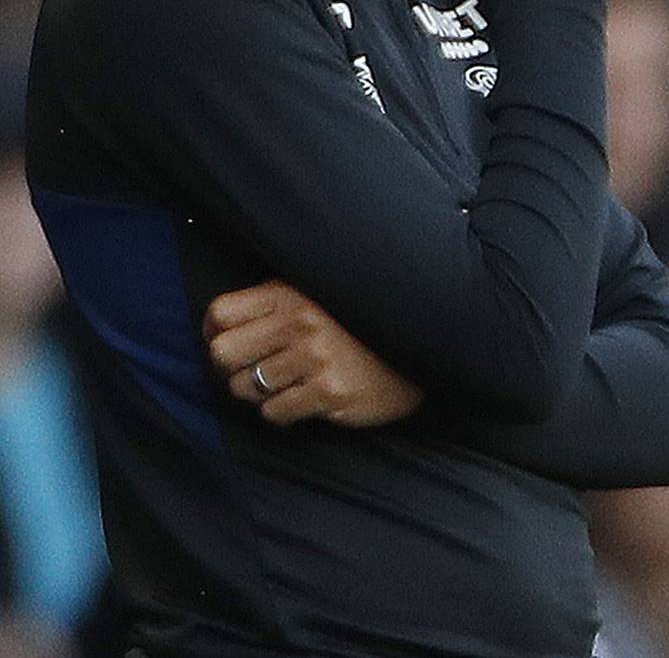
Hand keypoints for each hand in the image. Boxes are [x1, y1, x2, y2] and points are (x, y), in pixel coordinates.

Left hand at [204, 280, 423, 427]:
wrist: (417, 350)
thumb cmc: (357, 325)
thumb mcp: (316, 295)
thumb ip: (272, 302)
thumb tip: (215, 328)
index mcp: (292, 293)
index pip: (221, 313)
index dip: (215, 333)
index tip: (231, 343)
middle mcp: (300, 321)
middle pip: (222, 353)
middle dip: (233, 368)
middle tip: (257, 369)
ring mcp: (315, 358)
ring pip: (245, 388)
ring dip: (261, 392)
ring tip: (289, 383)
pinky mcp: (328, 392)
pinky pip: (274, 413)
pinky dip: (284, 411)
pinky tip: (306, 398)